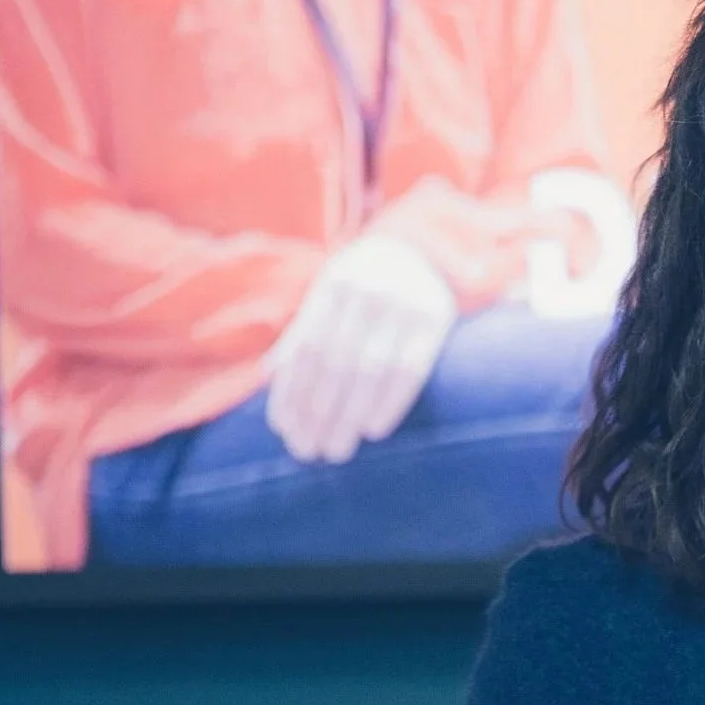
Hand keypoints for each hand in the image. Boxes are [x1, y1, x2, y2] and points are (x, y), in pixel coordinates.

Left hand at [265, 233, 456, 464]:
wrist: (426, 252)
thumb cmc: (367, 284)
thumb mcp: (332, 294)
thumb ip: (303, 330)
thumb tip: (268, 376)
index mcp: (334, 285)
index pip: (306, 348)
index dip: (293, 391)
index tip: (285, 431)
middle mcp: (366, 292)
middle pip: (335, 362)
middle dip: (318, 413)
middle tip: (309, 451)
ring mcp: (404, 304)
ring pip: (370, 369)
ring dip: (350, 416)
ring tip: (337, 449)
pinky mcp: (436, 319)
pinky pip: (412, 369)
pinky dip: (391, 403)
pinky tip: (373, 429)